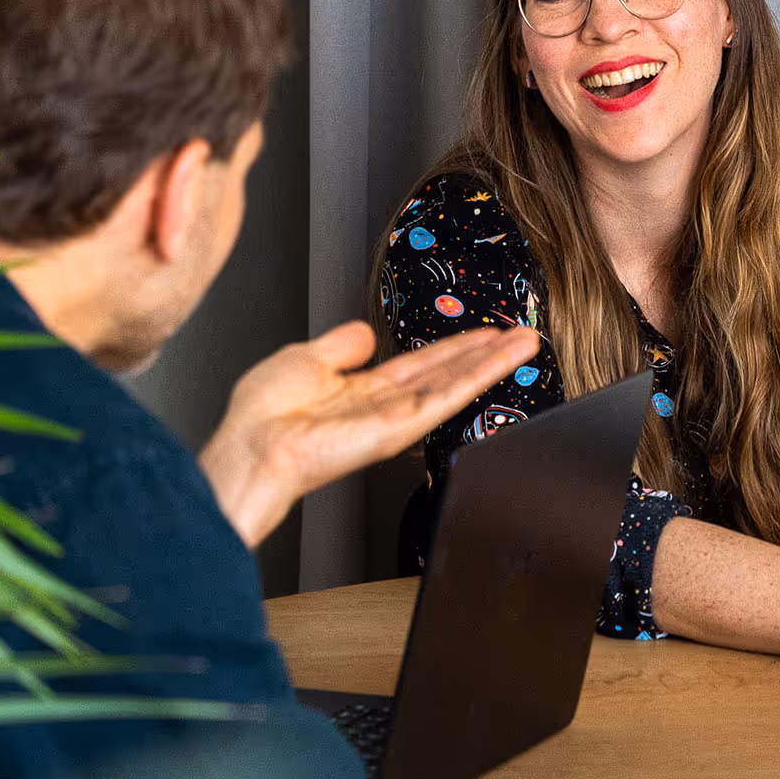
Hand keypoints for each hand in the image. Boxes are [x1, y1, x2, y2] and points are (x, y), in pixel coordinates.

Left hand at [198, 321, 540, 547]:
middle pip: (446, 373)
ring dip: (493, 361)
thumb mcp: (305, 359)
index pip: (419, 364)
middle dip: (485, 353)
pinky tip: (499, 359)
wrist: (253, 446)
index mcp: (360, 389)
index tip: (484, 332)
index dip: (452, 347)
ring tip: (526, 341)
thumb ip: (341, 345)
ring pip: (454, 383)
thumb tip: (364, 332)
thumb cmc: (263, 415)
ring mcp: (395, 419)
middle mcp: (383, 406)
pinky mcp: (400, 428)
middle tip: (521, 334)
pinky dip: (476, 377)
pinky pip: (445, 397)